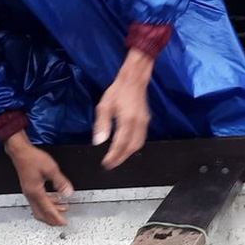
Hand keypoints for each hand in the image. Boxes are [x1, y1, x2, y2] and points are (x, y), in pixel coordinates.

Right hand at [5, 133, 73, 226]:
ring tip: (62, 209)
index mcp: (35, 192)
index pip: (47, 210)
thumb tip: (68, 193)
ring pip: (39, 208)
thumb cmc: (32, 158)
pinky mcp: (29, 188)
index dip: (56, 217)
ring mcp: (29, 192)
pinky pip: (38, 201)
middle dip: (52, 219)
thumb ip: (60, 182)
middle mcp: (30, 194)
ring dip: (51, 211)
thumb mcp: (51, 169)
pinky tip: (55, 199)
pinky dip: (47, 203)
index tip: (63, 223)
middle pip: (41, 214)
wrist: (20, 152)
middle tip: (61, 221)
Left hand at [92, 52, 153, 169]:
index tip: (105, 163)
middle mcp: (138, 124)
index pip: (120, 144)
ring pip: (138, 144)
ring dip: (128, 154)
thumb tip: (98, 141)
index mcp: (127, 120)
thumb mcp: (104, 106)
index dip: (113, 156)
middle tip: (110, 164)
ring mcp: (144, 123)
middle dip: (121, 158)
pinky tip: (126, 147)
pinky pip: (141, 138)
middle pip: (131, 148)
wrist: (134, 80)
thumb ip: (101, 125)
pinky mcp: (146, 121)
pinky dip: (133, 146)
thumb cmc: (118, 91)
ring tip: (117, 159)